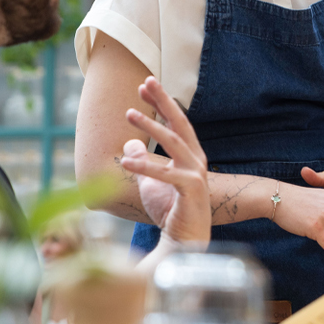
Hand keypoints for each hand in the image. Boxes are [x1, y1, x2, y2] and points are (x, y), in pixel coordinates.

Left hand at [117, 77, 209, 246]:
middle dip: (163, 101)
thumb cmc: (171, 212)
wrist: (185, 242)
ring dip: (151, 126)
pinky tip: (126, 161)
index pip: (175, 123)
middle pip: (179, 124)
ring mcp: (196, 174)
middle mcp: (196, 160)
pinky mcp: (191, 190)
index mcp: (189, 156)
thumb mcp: (150, 183)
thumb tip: (130, 143)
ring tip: (129, 113)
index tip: (145, 85)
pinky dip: (146, 167)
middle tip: (147, 81)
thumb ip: (142, 163)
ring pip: (173, 143)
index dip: (161, 102)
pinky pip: (166, 174)